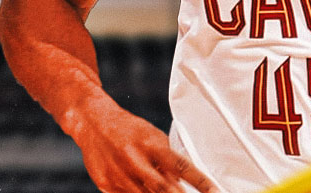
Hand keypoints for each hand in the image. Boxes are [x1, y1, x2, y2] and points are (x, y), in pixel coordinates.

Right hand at [70, 97, 218, 192]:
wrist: (94, 123)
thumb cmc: (130, 130)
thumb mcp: (154, 138)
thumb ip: (166, 160)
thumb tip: (181, 183)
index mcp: (153, 146)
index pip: (182, 166)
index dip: (200, 181)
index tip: (215, 191)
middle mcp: (136, 161)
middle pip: (163, 189)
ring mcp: (119, 175)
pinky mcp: (105, 184)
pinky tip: (144, 191)